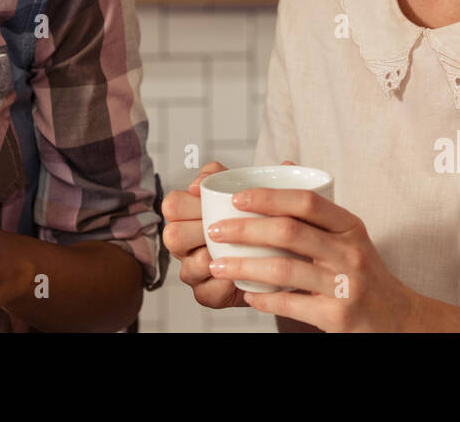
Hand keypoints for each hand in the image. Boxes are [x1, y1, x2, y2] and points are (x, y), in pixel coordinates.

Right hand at [161, 160, 301, 310]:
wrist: (276, 262)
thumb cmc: (260, 223)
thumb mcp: (261, 197)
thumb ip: (269, 179)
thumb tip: (287, 163)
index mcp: (190, 215)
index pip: (172, 204)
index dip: (189, 200)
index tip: (211, 199)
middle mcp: (185, 244)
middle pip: (173, 235)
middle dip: (199, 230)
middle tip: (227, 226)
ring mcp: (193, 270)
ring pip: (187, 266)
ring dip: (212, 259)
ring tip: (236, 253)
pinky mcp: (206, 295)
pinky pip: (206, 293)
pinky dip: (224, 285)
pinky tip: (241, 277)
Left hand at [203, 183, 416, 331]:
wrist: (399, 318)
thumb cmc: (364, 272)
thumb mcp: (351, 235)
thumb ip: (318, 209)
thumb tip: (284, 166)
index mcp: (350, 226)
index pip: (307, 202)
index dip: (268, 197)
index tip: (236, 199)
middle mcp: (350, 252)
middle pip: (288, 232)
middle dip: (245, 230)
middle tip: (216, 231)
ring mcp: (345, 286)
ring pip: (284, 270)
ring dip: (244, 266)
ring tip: (218, 265)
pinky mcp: (338, 317)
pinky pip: (291, 305)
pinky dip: (263, 299)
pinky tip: (248, 295)